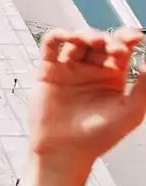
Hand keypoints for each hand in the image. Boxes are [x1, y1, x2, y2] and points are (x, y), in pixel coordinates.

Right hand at [25, 28, 145, 185]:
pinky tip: (67, 37)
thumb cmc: (99, 136)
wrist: (67, 150)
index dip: (127, 38)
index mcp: (112, 77)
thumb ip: (144, 86)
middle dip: (107, 38)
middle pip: (99, 41)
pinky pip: (50, 46)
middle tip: (112, 47)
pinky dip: (57, 36)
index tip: (134, 37)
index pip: (121, 49)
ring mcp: (69, 69)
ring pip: (76, 40)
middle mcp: (91, 70)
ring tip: (92, 41)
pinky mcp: (48, 71)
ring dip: (85, 35)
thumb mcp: (132, 111)